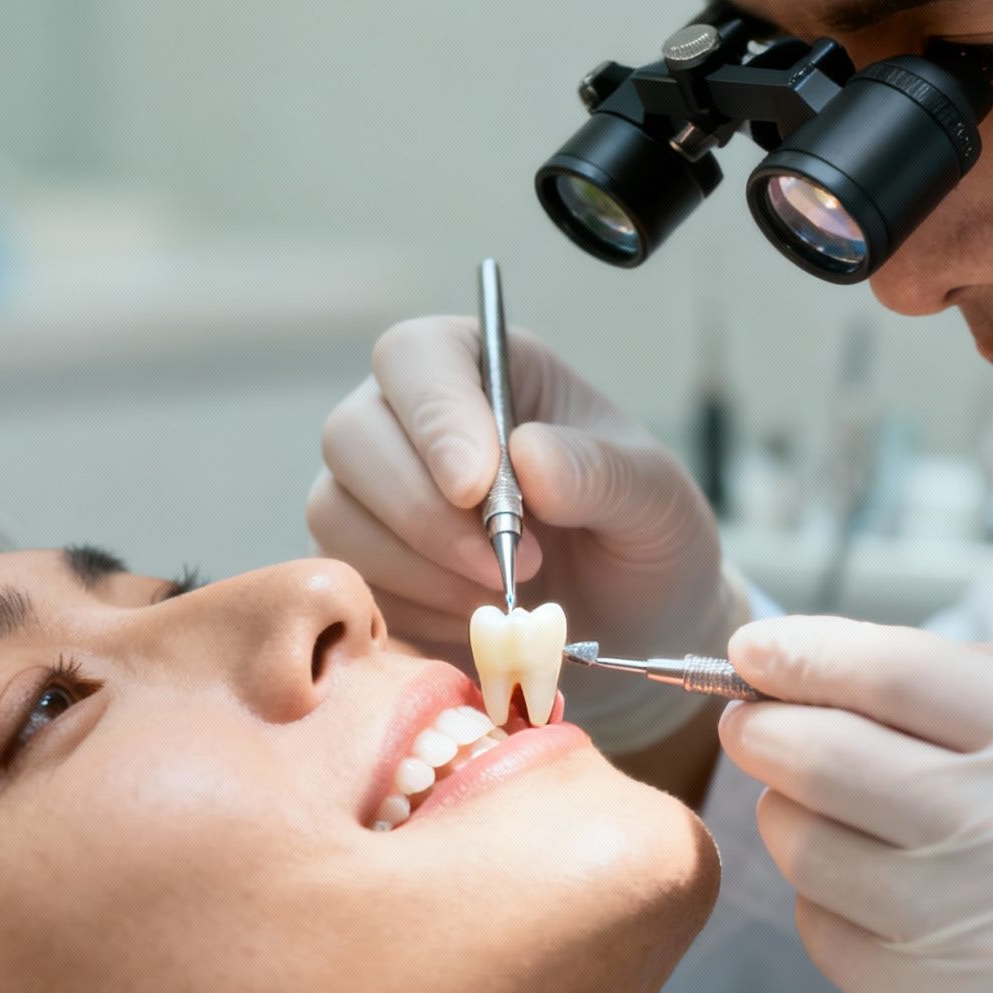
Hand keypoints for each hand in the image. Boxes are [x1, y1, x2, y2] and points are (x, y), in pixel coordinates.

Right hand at [309, 316, 736, 751]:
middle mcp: (412, 421)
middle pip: (353, 436)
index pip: (416, 357)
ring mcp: (375, 496)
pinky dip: (413, 611)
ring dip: (421, 570)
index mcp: (486, 371)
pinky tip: (475, 621)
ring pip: (337, 514)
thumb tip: (528, 455)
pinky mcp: (365, 567)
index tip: (474, 487)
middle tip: (512, 565)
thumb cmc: (643, 543)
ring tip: (508, 596)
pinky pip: (349, 583)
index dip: (433, 417)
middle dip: (425, 513)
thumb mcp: (655, 500)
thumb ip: (599, 471)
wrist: (634, 634)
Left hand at [719, 616, 992, 992]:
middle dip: (763, 726)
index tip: (757, 649)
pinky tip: (872, 894)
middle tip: (752, 719)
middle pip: (821, 754)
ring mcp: (982, 944)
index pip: (891, 670)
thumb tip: (846, 664)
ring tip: (820, 805)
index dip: (802, 651)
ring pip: (808, 849)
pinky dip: (829, 904)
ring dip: (790, 815)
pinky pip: (832, 941)